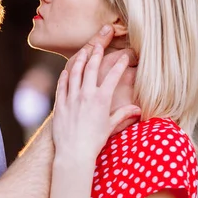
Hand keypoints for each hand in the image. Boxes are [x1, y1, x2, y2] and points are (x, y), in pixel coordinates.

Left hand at [52, 44, 140, 159]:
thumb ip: (123, 114)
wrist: (74, 152)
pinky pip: (62, 85)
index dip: (119, 64)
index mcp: (102, 99)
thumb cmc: (94, 141)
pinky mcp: (59, 103)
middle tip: (99, 45)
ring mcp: (71, 97)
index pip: (113, 76)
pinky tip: (67, 71)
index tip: (123, 56)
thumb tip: (138, 110)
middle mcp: (86, 95)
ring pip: (75, 73)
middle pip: (92, 68)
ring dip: (80, 60)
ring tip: (83, 52)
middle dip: (97, 54)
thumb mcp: (111, 126)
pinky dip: (65, 76)